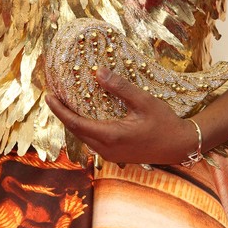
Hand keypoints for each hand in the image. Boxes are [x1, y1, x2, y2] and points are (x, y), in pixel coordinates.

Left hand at [45, 67, 196, 163]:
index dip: (59, 109)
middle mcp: (106, 149)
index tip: (48, 96)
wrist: (179, 146)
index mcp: (110, 136)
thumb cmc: (164, 123)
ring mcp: (110, 155)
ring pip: (84, 138)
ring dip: (74, 122)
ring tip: (67, 105)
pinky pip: (93, 141)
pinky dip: (85, 128)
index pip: (75, 123)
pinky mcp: (115, 155)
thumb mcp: (144, 102)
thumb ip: (121, 88)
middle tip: (55, 97)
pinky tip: (86, 117)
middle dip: (63, 115)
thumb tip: (99, 72)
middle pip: (76, 131)